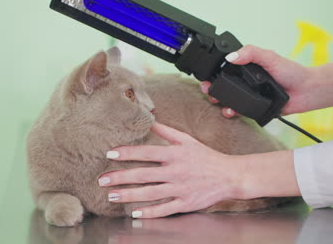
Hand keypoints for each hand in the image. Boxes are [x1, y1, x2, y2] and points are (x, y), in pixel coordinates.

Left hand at [98, 122, 240, 218]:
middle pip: (143, 174)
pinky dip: (149, 213)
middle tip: (102, 180)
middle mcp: (176, 171)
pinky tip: (134, 214)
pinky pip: (164, 209)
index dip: (127, 153)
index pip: (146, 152)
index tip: (110, 154)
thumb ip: (166, 131)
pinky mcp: (185, 203)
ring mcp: (180, 188)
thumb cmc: (206, 156)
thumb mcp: (187, 140)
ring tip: (112, 196)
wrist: (230, 175)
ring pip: (150, 193)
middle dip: (121, 177)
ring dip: (129, 196)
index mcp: (175, 154)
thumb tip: (149, 118)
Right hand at [200, 45, 313, 116]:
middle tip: (208, 90)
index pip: (225, 69)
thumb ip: (251, 53)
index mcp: (247, 67)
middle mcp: (246, 82)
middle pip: (222, 86)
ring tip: (218, 102)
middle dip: (212, 89)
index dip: (213, 72)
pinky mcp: (254, 108)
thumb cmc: (292, 72)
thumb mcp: (270, 57)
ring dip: (220, 102)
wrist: (307, 91)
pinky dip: (232, 113)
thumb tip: (231, 56)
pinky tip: (231, 111)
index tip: (206, 76)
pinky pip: (240, 112)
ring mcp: (249, 95)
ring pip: (228, 100)